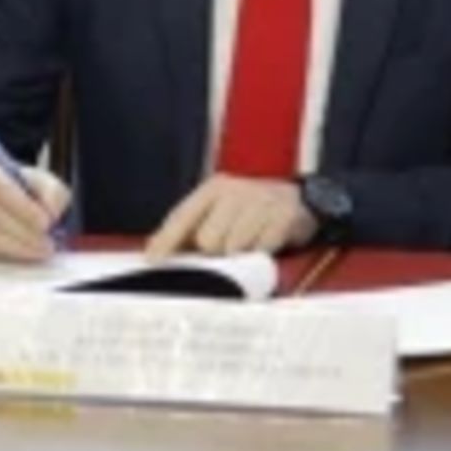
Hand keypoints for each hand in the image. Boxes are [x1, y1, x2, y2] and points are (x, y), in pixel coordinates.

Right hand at [0, 153, 71, 259]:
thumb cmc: (17, 186)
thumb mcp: (38, 178)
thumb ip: (50, 190)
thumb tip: (51, 212)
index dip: (23, 208)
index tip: (46, 223)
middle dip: (22, 233)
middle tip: (47, 245)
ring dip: (14, 247)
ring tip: (38, 252)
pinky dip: (2, 254)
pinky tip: (22, 255)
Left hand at [145, 174, 317, 259]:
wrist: (298, 200)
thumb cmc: (248, 211)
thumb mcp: (218, 210)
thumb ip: (188, 229)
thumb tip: (155, 251)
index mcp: (213, 189)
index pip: (182, 216)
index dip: (166, 240)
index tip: (153, 261)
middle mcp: (235, 192)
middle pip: (207, 239)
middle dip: (212, 252)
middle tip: (225, 248)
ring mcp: (260, 204)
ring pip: (233, 247)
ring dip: (238, 254)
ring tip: (247, 243)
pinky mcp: (283, 219)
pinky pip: (260, 250)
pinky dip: (259, 252)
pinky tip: (263, 242)